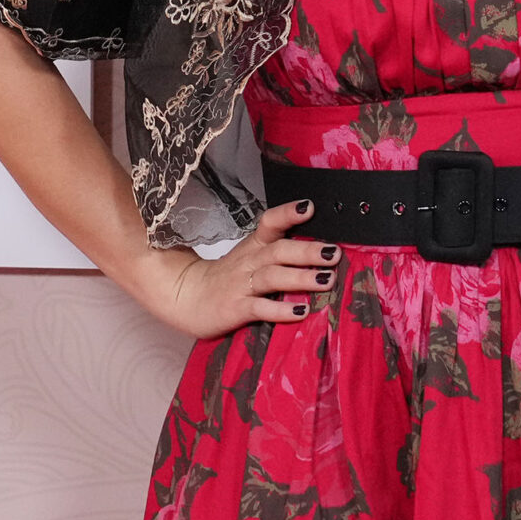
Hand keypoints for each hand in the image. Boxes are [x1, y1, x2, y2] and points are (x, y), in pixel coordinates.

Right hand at [137, 198, 338, 338]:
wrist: (186, 296)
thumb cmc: (226, 277)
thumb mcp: (248, 256)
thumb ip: (276, 249)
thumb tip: (318, 246)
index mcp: (254, 246)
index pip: (270, 223)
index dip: (288, 214)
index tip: (310, 207)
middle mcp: (249, 262)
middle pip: (279, 251)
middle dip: (307, 251)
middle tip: (334, 253)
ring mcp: (242, 285)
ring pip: (272, 277)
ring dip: (301, 277)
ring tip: (326, 280)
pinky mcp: (235, 308)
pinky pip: (260, 308)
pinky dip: (280, 309)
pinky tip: (301, 311)